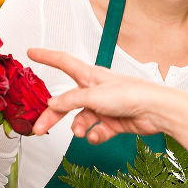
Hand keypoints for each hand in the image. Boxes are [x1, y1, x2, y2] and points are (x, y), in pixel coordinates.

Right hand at [26, 48, 187, 151]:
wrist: (155, 111)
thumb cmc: (130, 95)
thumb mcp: (93, 96)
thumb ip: (70, 101)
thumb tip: (52, 104)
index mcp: (90, 76)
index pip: (63, 62)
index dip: (47, 57)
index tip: (32, 52)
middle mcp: (95, 90)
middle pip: (66, 101)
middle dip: (52, 115)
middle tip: (39, 128)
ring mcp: (104, 106)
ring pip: (81, 119)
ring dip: (78, 127)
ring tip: (81, 132)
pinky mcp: (113, 121)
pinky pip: (96, 130)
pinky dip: (95, 135)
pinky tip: (96, 135)